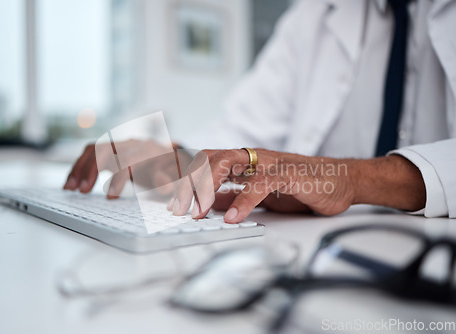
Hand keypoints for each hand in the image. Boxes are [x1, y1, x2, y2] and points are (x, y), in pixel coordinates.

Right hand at [63, 140, 190, 197]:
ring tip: (69, 188)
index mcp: (149, 149)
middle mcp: (131, 143)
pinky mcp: (110, 151)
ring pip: (94, 149)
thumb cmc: (171, 170)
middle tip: (82, 191)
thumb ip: (169, 180)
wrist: (170, 157)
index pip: (129, 159)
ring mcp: (119, 145)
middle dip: (92, 169)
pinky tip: (70, 182)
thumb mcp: (176, 176)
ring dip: (79, 168)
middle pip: (106, 150)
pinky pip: (89, 154)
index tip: (111, 196)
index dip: (119, 177)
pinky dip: (78, 167)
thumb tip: (164, 186)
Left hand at [169, 149, 355, 222]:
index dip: (186, 178)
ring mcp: (268, 163)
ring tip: (196, 212)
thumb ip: (233, 195)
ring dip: (206, 188)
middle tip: (178, 209)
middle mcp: (252, 157)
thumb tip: (207, 203)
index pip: (206, 162)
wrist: (342, 180)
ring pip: (227, 162)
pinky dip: (243, 201)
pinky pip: (260, 184)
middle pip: (209, 159)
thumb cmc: (302, 185)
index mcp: (244, 161)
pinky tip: (233, 217)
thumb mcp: (259, 194)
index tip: (172, 201)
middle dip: (188, 183)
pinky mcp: (288, 174)